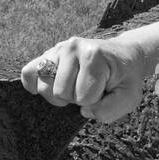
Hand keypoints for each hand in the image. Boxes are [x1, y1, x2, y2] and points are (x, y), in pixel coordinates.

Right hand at [21, 36, 147, 122]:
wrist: (123, 56)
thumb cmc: (125, 78)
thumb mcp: (130, 96)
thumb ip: (111, 110)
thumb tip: (84, 111)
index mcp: (94, 56)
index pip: (84, 97)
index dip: (96, 101)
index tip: (105, 89)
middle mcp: (72, 48)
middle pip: (60, 93)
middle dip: (77, 99)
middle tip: (91, 88)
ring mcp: (58, 49)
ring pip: (44, 87)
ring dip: (60, 95)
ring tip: (75, 86)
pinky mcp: (48, 54)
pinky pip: (28, 72)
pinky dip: (32, 85)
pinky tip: (46, 90)